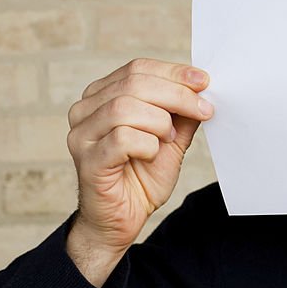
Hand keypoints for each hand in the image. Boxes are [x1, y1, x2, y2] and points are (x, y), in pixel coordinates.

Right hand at [65, 58, 213, 285]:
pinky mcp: (87, 160)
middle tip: (204, 110)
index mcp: (102, 96)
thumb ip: (182, 112)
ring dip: (160, 122)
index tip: (204, 81)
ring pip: (126, 107)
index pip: (138, 68)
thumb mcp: (171, 137)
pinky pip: (122, 138)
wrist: (123, 219)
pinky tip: (151, 155)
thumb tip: (203, 87)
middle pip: (134, 83)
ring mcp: (82, 134)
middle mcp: (85, 110)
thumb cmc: (142, 176)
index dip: (174, 72)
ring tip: (168, 139)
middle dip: (177, 94)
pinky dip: (147, 144)